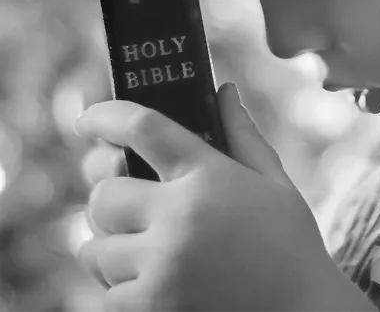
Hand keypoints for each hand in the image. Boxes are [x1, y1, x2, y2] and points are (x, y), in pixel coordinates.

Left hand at [75, 83, 369, 311]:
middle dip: (110, 199)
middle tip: (127, 207)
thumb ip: (242, 134)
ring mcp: (162, 267)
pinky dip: (119, 291)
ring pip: (95, 250)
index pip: (142, 127)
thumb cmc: (292, 247)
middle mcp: (179, 216)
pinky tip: (148, 284)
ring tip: (138, 251)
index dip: (106, 117)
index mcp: (208, 175)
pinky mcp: (152, 308)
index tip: (87, 121)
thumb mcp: (275, 183)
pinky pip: (105, 295)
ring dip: (110, 248)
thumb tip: (223, 89)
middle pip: (104, 194)